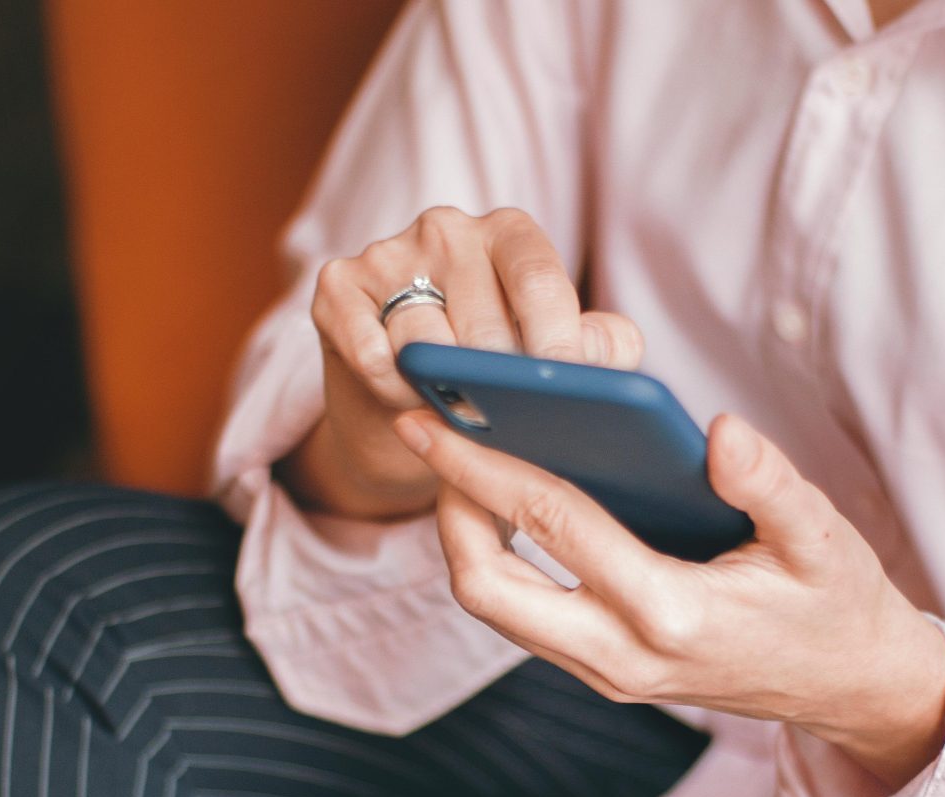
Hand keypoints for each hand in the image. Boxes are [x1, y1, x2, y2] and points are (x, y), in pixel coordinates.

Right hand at [277, 206, 642, 520]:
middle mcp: (448, 228)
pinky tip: (402, 398)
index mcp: (511, 234)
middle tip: (499, 420)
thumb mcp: (548, 359)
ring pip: (424, 341)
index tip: (562, 389)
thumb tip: (608, 355)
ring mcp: (388, 252)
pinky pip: (371, 351)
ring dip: (439, 393)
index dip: (555, 342)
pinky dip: (390, 388)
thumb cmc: (486, 373)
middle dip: (495, 388)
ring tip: (450, 410)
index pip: (540, 280)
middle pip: (483, 325)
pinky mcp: (336, 287)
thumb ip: (597, 349)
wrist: (399, 404)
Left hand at [393, 409, 944, 788]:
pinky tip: (507, 513)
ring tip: (464, 471)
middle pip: (489, 589)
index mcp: (670, 612)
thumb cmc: (831, 602)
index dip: (481, 465)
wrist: (842, 685)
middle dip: (447, 513)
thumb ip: (770, 483)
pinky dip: (499, 565)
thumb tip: (719, 429)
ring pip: (498, 612)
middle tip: (437, 444)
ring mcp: (607, 674)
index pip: (551, 523)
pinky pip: (524, 622)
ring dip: (465, 542)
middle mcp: (622, 655)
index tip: (429, 421)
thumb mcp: (822, 538)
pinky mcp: (604, 676)